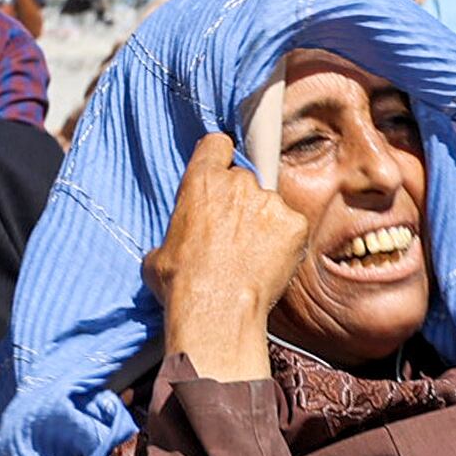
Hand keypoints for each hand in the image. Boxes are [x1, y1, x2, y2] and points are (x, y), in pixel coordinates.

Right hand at [146, 131, 306, 375]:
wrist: (215, 309)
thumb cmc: (182, 284)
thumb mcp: (160, 253)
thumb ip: (176, 234)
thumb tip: (176, 248)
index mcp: (202, 181)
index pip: (217, 145)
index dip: (220, 158)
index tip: (222, 173)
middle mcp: (239, 183)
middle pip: (246, 180)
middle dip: (242, 202)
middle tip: (234, 235)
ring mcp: (270, 201)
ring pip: (271, 205)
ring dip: (265, 224)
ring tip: (252, 257)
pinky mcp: (295, 223)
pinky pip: (292, 227)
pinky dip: (286, 243)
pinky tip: (271, 264)